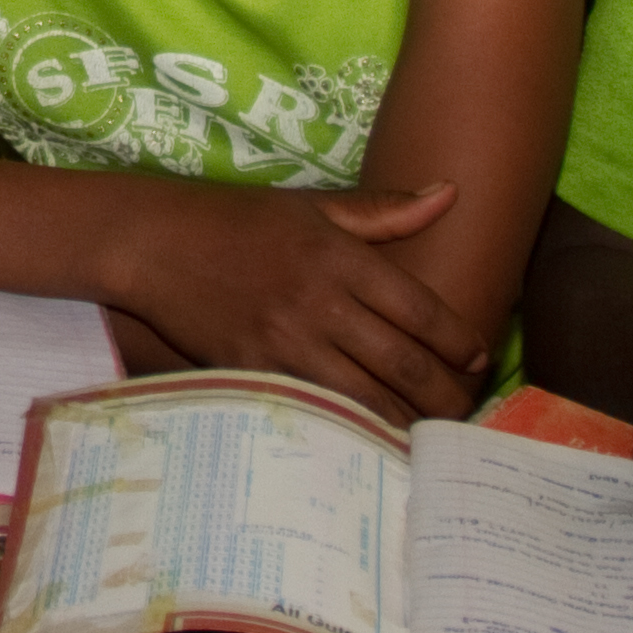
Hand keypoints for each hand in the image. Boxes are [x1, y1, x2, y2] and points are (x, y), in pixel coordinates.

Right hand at [120, 180, 492, 421]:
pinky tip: (374, 440)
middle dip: (448, 394)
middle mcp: (319, 302)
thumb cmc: (237, 220)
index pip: (422, 311)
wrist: (153, 243)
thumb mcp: (311, 206)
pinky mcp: (254, 372)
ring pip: (368, 399)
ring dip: (408, 421)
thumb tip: (451, 193)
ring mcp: (285, 342)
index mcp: (340, 257)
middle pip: (405, 364)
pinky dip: (352, 430)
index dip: (460, 343)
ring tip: (431, 433)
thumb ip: (384, 210)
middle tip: (467, 409)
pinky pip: (317, 412)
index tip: (479, 360)